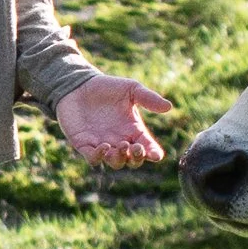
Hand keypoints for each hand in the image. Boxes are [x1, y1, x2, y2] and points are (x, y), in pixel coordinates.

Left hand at [56, 72, 172, 167]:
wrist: (79, 85)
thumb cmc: (107, 87)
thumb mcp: (131, 89)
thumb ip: (148, 98)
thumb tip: (168, 107)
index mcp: (134, 131)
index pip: (148, 147)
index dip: (153, 153)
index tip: (155, 155)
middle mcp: (120, 141)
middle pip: (132, 161)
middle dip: (136, 158)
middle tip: (135, 147)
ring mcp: (103, 145)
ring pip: (115, 163)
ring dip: (119, 159)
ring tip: (119, 146)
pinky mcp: (84, 145)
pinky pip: (93, 159)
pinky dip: (99, 157)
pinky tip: (104, 147)